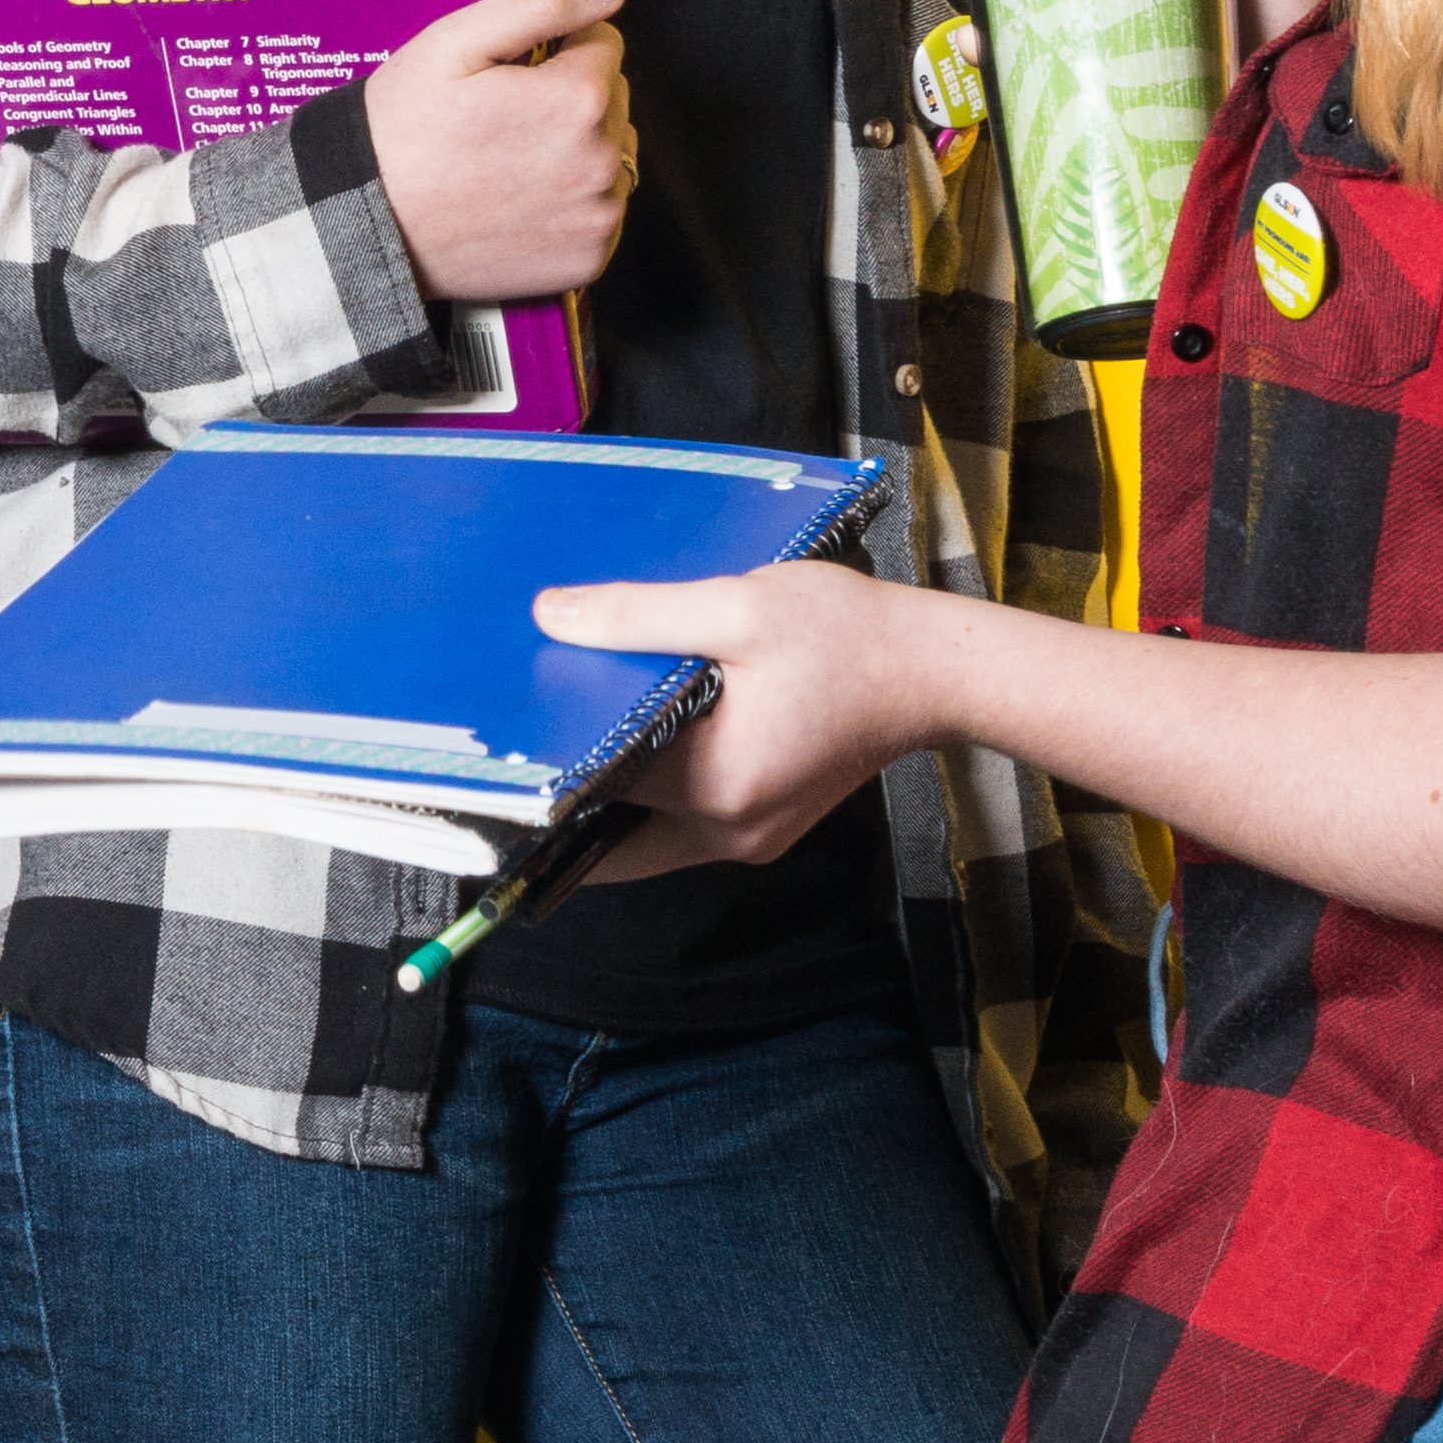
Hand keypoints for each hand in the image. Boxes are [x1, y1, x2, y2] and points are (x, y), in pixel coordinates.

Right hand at [362, 0, 635, 304]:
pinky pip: (602, 211)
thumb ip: (540, 6)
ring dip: (580, 148)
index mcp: (579, 99)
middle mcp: (602, 161)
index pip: (604, 44)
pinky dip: (574, 202)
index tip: (511, 70)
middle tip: (504, 116)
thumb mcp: (454, 43)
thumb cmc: (404, 129)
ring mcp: (598, 216)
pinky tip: (523, 199)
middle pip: (613, 100)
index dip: (557, 46)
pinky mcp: (587, 259)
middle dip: (572, 96)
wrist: (368, 221)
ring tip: (512, 159)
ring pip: (613, 155)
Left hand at [539, 556, 977, 886]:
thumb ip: (639, 615)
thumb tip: (552, 617)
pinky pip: (687, 821)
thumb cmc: (851, 636)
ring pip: (647, 835)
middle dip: (569, 796)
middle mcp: (728, 830)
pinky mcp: (766, 825)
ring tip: (581, 727)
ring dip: (615, 792)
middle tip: (526, 744)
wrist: (937, 670)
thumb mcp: (738, 606)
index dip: (551, 756)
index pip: (598, 786)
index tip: (505, 745)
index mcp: (715, 784)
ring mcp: (750, 836)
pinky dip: (658, 788)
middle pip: (613, 832)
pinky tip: (646, 733)